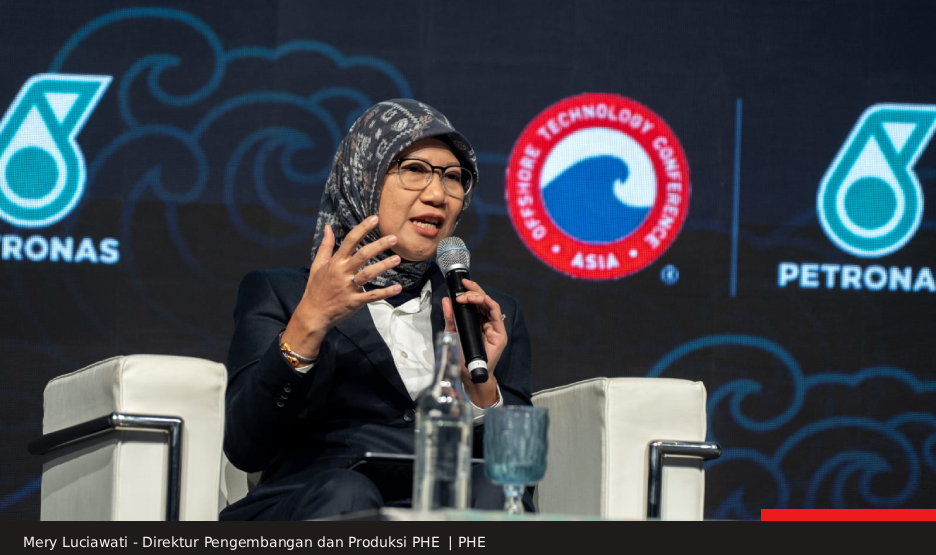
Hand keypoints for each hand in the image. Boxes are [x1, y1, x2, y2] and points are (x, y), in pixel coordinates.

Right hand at [282, 216, 401, 358]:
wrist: (313, 314)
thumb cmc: (316, 288)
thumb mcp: (317, 265)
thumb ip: (325, 246)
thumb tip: (327, 227)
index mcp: (335, 262)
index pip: (350, 241)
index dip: (363, 228)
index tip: (375, 219)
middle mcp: (342, 272)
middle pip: (362, 255)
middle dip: (379, 245)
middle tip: (394, 238)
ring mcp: (349, 287)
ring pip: (368, 274)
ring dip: (384, 266)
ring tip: (398, 259)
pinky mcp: (354, 301)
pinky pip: (372, 296)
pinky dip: (385, 292)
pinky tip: (397, 288)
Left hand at [442, 278, 506, 407]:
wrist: (467, 373)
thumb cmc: (460, 355)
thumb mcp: (451, 333)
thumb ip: (450, 318)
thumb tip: (446, 300)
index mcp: (475, 319)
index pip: (475, 301)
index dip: (469, 290)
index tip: (460, 284)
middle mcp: (485, 321)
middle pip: (483, 300)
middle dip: (473, 291)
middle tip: (463, 289)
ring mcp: (493, 327)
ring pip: (490, 304)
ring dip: (479, 297)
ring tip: (468, 296)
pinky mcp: (499, 333)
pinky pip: (496, 315)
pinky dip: (490, 305)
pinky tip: (482, 300)